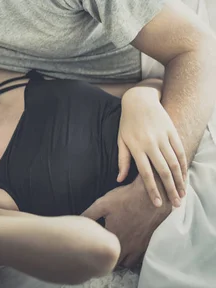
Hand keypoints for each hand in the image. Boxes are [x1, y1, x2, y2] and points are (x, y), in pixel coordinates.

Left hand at [82, 178, 170, 267]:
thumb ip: (89, 215)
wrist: (153, 196)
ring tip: (113, 252)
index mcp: (113, 236)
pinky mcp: (148, 243)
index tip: (91, 252)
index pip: (102, 255)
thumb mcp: (102, 203)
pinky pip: (139, 257)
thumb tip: (77, 221)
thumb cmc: (126, 198)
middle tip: (101, 254)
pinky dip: (132, 256)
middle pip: (115, 262)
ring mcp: (138, 246)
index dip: (96, 255)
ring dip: (121, 260)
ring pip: (128, 262)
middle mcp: (127, 245)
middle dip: (107, 260)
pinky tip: (127, 247)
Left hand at [118, 86, 186, 206]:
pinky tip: (184, 177)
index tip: (157, 204)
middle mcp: (150, 143)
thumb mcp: (121, 140)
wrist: (139, 100)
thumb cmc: (127, 123)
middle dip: (170, 190)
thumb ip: (122, 160)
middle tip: (175, 205)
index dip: (152, 190)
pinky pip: (180, 151)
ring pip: (175, 163)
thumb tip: (119, 180)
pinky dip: (184, 166)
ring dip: (179, 181)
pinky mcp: (172, 132)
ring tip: (181, 194)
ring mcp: (163, 137)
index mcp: (136, 147)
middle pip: (163, 171)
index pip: (146, 174)